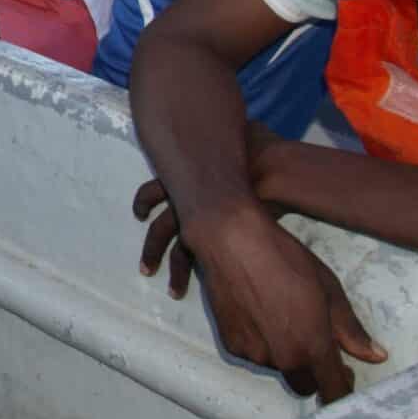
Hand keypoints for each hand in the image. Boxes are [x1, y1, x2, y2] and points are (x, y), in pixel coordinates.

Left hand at [131, 121, 294, 294]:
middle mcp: (187, 201)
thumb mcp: (238, 136)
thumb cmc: (262, 148)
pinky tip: (201, 286)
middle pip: (160, 230)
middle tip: (146, 269)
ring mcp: (204, 220)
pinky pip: (204, 259)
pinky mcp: (223, 234)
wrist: (278, 169)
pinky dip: (199, 274)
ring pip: (180, 252)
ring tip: (173, 292)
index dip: (144, 202)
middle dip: (152, 251)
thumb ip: (233, 137)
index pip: (152, 192)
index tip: (139, 215)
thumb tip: (245, 127)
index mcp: (184, 177)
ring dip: (175, 272)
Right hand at [137, 195, 384, 400]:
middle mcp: (282, 359)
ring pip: (279, 367)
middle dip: (313, 372)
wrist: (231, 240)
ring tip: (282, 315)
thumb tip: (376, 356)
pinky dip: (263, 343)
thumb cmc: (285, 258)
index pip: (334, 392)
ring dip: (286, 354)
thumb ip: (351, 329)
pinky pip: (255, 354)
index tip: (346, 377)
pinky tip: (260, 313)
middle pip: (305, 386)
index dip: (343, 389)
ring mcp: (253, 354)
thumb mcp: (328, 289)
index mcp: (312, 346)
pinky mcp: (232, 344)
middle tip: (316, 342)